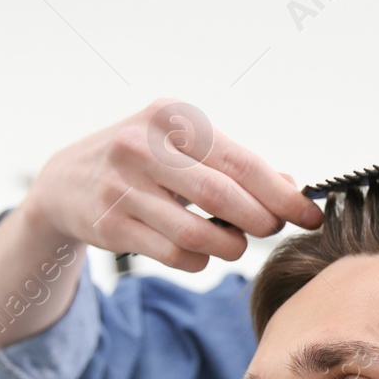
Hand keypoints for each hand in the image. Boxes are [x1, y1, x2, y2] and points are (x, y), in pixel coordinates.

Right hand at [19, 99, 323, 271]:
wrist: (67, 180)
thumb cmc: (146, 161)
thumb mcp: (184, 146)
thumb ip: (236, 164)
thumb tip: (293, 189)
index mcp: (171, 117)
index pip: (240, 161)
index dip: (282, 194)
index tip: (310, 216)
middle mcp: (142, 147)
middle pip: (223, 198)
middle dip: (260, 222)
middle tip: (271, 230)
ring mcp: (122, 187)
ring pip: (198, 235)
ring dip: (230, 247)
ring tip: (234, 242)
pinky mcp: (110, 225)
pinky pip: (174, 255)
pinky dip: (198, 261)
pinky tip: (198, 252)